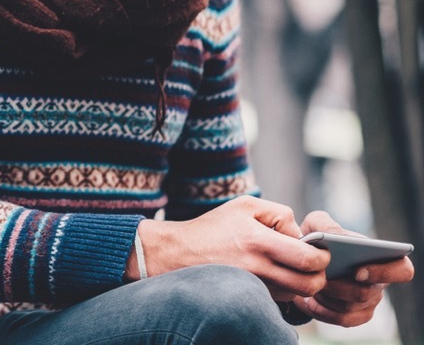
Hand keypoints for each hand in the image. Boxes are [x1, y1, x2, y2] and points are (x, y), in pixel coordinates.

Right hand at [142, 196, 328, 298]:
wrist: (180, 253)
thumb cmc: (215, 226)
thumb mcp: (245, 206)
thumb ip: (280, 213)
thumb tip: (300, 235)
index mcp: (258, 241)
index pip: (307, 259)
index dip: (322, 256)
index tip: (320, 250)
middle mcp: (257, 268)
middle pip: (309, 285)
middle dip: (319, 275)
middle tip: (313, 263)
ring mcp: (254, 286)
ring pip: (296, 293)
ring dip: (301, 281)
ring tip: (290, 266)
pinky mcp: (250, 296)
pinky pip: (280, 297)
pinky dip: (285, 287)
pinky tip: (274, 272)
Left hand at [290, 211, 415, 326]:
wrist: (299, 261)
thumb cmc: (315, 240)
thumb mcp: (315, 224)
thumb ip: (325, 224)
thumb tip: (335, 237)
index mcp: (379, 257)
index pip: (402, 270)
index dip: (385, 273)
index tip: (357, 271)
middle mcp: (378, 282)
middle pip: (368, 293)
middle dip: (341, 287)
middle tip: (321, 279)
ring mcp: (367, 301)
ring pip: (351, 307)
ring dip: (328, 296)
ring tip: (312, 285)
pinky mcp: (353, 316)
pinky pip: (342, 319)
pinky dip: (323, 310)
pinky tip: (310, 300)